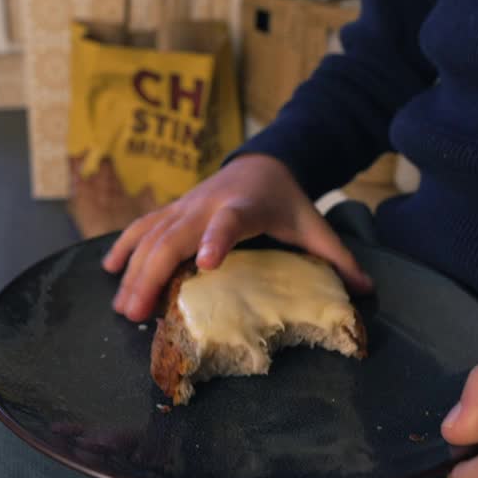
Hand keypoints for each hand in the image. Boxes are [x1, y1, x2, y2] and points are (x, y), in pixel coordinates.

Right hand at [102, 154, 372, 321]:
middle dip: (152, 274)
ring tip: (122, 308)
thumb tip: (368, 290)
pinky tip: (109, 271)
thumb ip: (336, 259)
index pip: (229, 222)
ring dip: (132, 271)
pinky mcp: (173, 210)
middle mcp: (207, 206)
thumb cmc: (287, 201)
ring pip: (150, 236)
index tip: (205, 263)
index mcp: (244, 208)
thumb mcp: (313, 227)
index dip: (216, 240)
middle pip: (172, 237)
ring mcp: (185, 207)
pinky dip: (124, 247)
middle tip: (137, 313)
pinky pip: (141, 227)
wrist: (262, 163)